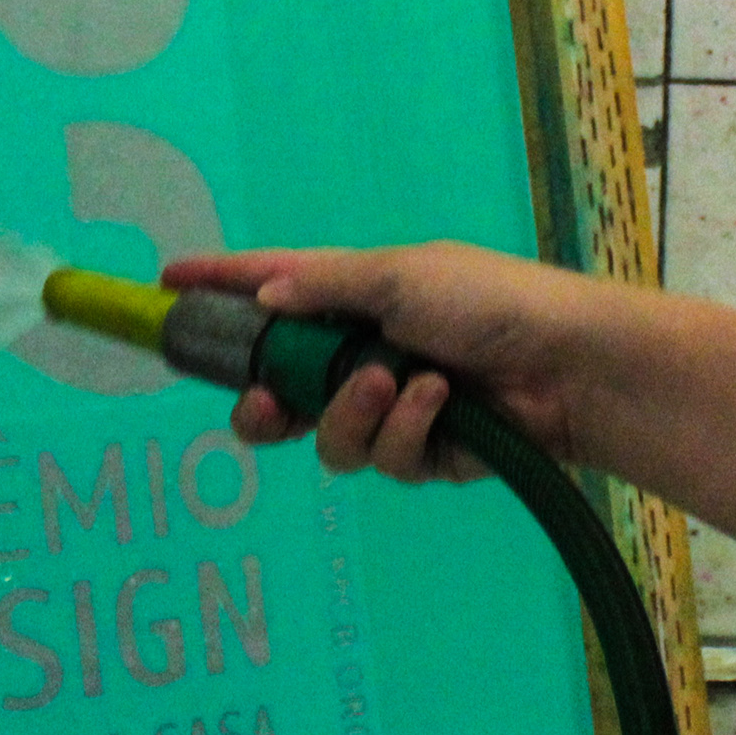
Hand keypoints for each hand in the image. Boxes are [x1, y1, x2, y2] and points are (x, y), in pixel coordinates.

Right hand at [159, 241, 633, 483]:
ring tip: (394, 383)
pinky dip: (408, 431)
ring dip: (352, 413)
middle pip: (279, 391)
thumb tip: (259, 299)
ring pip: (326, 438)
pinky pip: (384, 459)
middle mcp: (364, 354)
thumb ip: (322, 288)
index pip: (270, 290)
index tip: (164, 286)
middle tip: (263, 400)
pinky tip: (442, 405)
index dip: (217, 289)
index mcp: (355, 298)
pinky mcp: (427, 456)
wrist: (572, 366)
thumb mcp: (399, 275)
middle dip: (263, 402)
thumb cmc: (490, 301)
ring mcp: (393, 409)